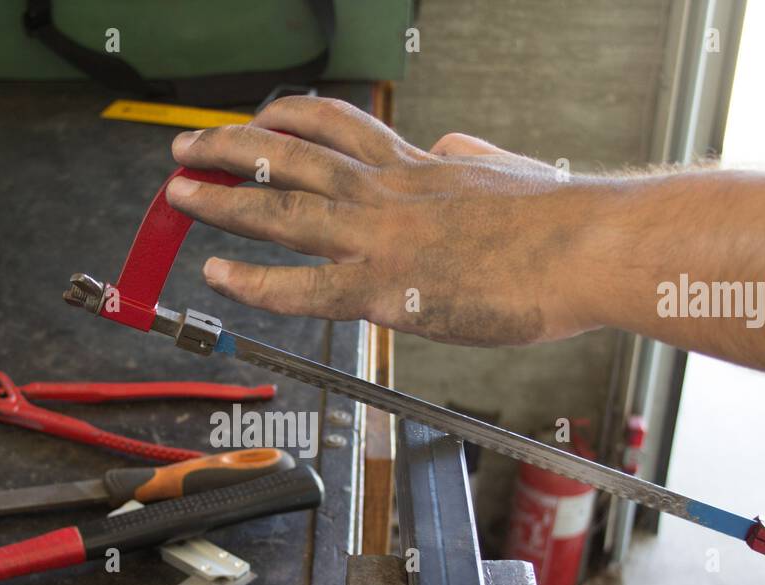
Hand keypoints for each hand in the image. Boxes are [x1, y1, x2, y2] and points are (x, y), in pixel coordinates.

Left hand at [165, 96, 601, 345]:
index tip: (257, 115)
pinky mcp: (384, 289)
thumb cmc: (561, 219)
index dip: (285, 116)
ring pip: (281, 209)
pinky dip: (253, 281)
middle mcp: (385, 191)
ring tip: (177, 195)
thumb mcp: (507, 168)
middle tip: (186, 149)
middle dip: (228, 149)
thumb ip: (467, 157)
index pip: (335, 124)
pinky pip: (302, 287)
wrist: (586, 249)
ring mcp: (379, 238)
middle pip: (289, 155)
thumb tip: (452, 146)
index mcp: (416, 164)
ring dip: (221, 200)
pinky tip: (218, 276)